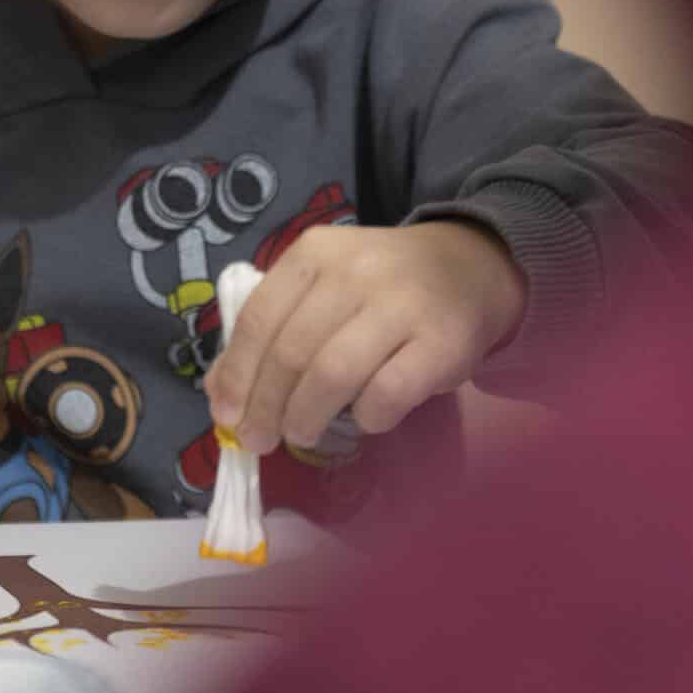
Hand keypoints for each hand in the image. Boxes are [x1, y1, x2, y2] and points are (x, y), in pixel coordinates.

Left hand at [207, 221, 526, 457]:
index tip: (228, 415)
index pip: (258, 318)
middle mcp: (356, 271)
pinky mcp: (442, 341)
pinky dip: (367, 417)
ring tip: (301, 435)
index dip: (237, 374)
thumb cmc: (382, 287)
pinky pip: (387, 393)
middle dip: (267, 407)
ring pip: (333, 375)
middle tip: (260, 439)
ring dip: (307, 417)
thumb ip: (271, 330)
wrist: (472, 267)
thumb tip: (220, 392)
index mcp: (316, 252)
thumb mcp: (321, 289)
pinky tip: (365, 419)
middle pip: (291, 352)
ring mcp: (402, 304)